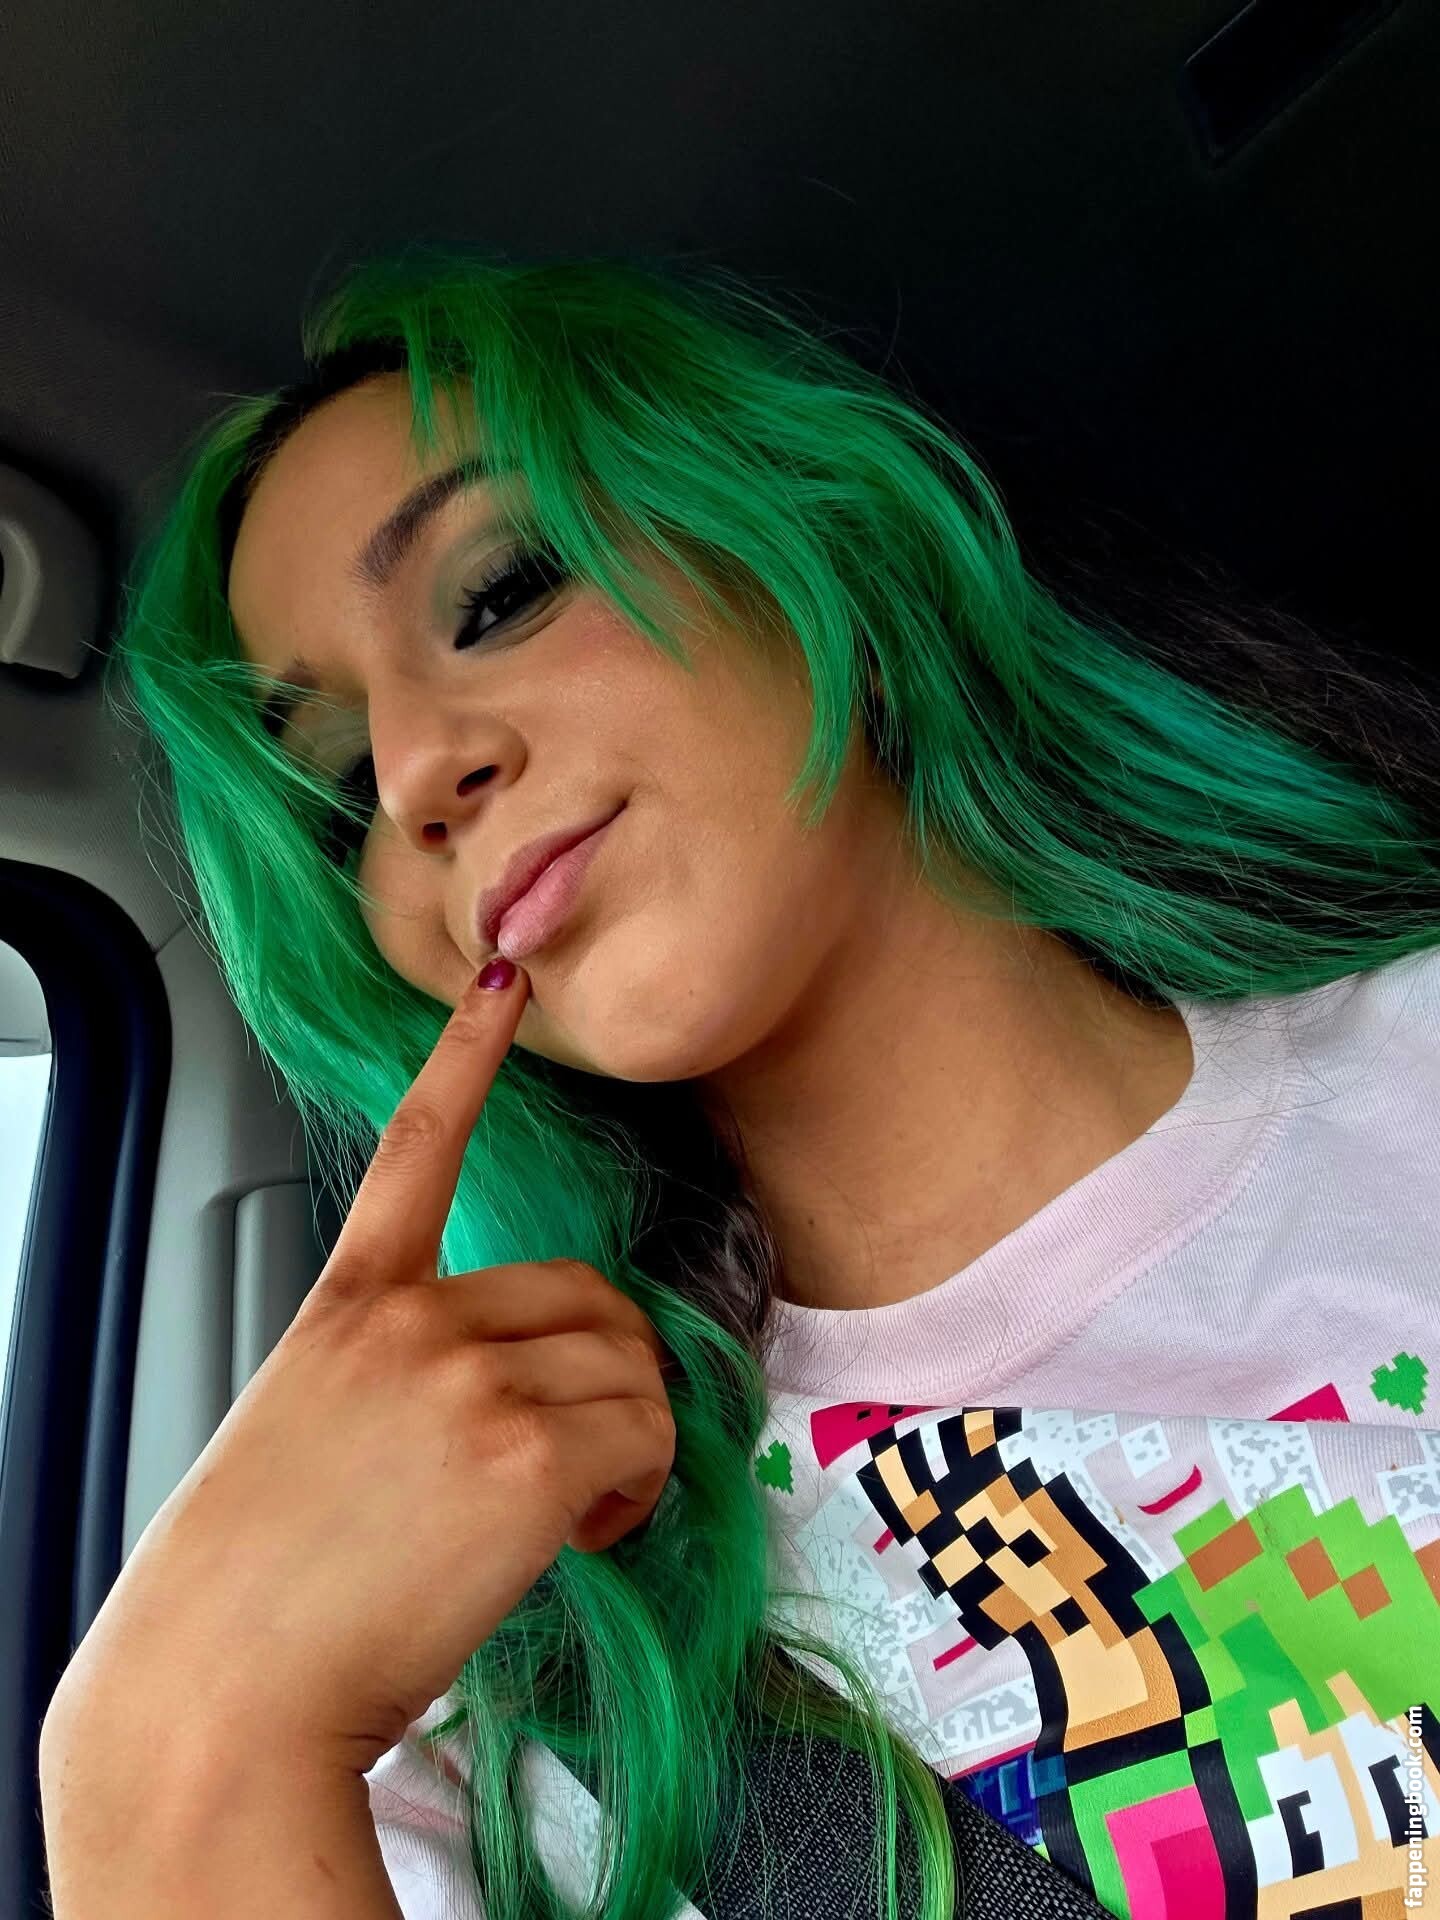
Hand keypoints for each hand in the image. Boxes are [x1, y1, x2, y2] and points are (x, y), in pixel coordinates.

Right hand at [44, 962, 675, 1777]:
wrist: (218, 1698)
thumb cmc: (250, 1590)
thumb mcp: (305, 1431)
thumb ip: (397, 1379)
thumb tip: (500, 1399)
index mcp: (349, 1305)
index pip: (417, 1147)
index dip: (468, 1055)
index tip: (503, 983)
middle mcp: (412, 1322)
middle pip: (587, 1295)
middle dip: (608, 1370)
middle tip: (580, 1461)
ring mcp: (468, 1378)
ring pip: (630, 1365)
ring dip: (628, 1439)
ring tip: (571, 1514)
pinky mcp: (524, 1452)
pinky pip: (645, 1438)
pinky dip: (638, 1491)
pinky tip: (583, 1539)